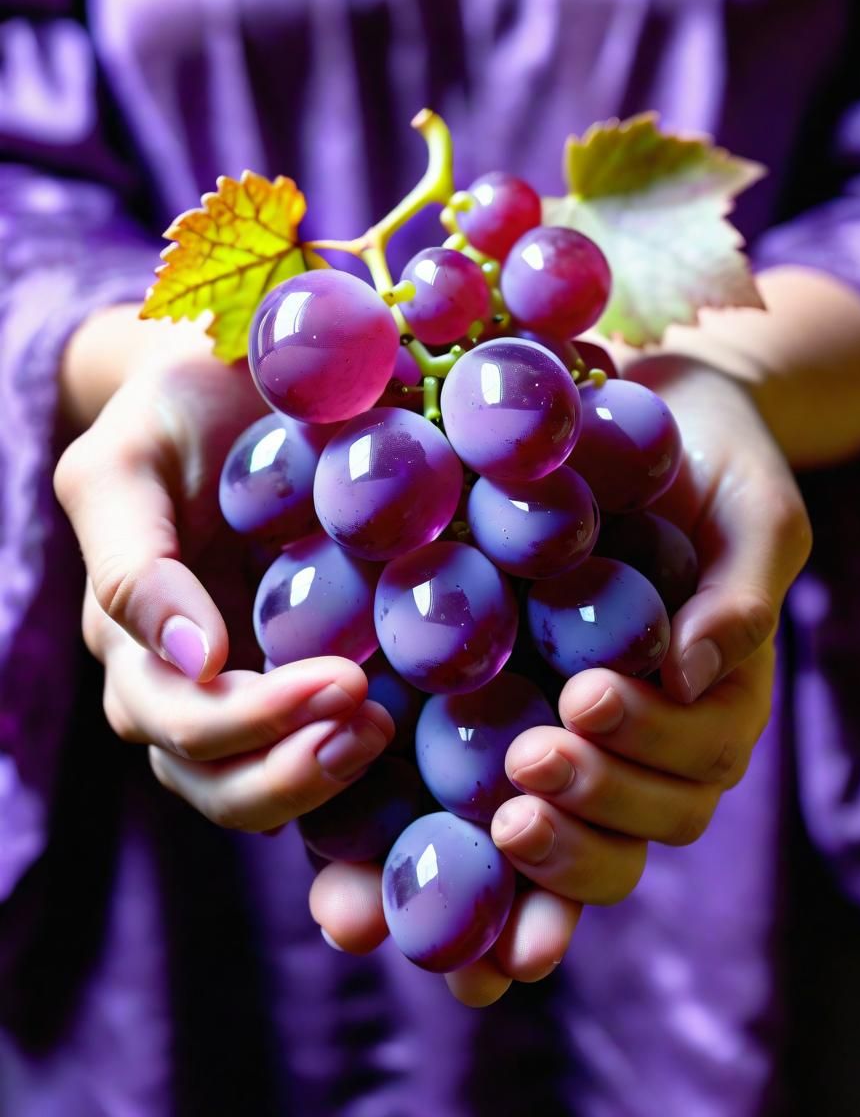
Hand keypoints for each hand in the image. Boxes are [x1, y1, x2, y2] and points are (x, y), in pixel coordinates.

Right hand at [54, 306, 394, 829]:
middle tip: (373, 718)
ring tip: (385, 730)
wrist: (226, 392)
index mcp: (130, 640)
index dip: (255, 717)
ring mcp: (235, 693)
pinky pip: (313, 753)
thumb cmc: (172, 413)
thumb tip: (198, 659)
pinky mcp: (294, 685)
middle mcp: (175, 684)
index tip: (342, 679)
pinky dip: (357, 777)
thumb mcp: (127, 464)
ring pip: (258, 790)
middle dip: (293, 765)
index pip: (179, 716)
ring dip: (322, 778)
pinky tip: (409, 749)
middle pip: (217, 775)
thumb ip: (132, 561)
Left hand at [482, 356, 808, 975]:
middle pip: (644, 820)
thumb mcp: (749, 508)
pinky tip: (417, 837)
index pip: (700, 759)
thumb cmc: (705, 460)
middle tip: (527, 762)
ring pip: (581, 833)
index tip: (585, 697)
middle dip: (592, 803)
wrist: (634, 419)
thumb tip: (692, 674)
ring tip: (496, 812)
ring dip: (549, 840)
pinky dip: (455, 842)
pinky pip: (483, 800)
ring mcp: (579, 736)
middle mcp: (650, 734)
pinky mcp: (503, 719)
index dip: (649, 747)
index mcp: (713, 696)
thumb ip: (741, 591)